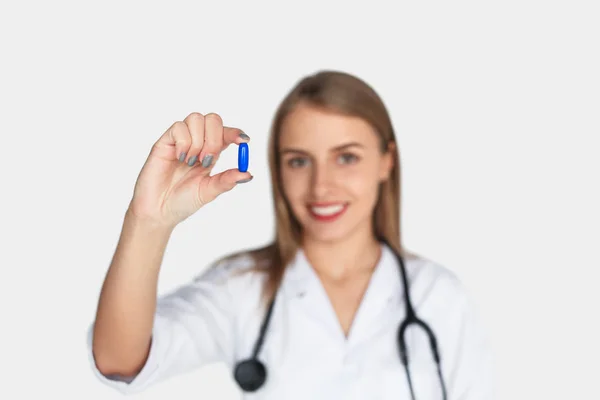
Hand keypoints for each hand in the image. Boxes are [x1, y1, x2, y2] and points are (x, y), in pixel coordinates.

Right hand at [128, 112, 251, 227]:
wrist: (159, 211)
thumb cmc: (183, 201)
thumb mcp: (209, 191)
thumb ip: (227, 181)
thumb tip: (248, 174)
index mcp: (211, 152)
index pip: (226, 133)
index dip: (235, 133)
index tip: (244, 141)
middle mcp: (197, 142)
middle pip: (213, 119)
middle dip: (215, 139)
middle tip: (207, 160)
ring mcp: (181, 140)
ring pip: (196, 118)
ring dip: (198, 141)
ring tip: (191, 162)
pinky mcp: (165, 142)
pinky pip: (178, 127)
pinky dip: (184, 142)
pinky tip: (180, 158)